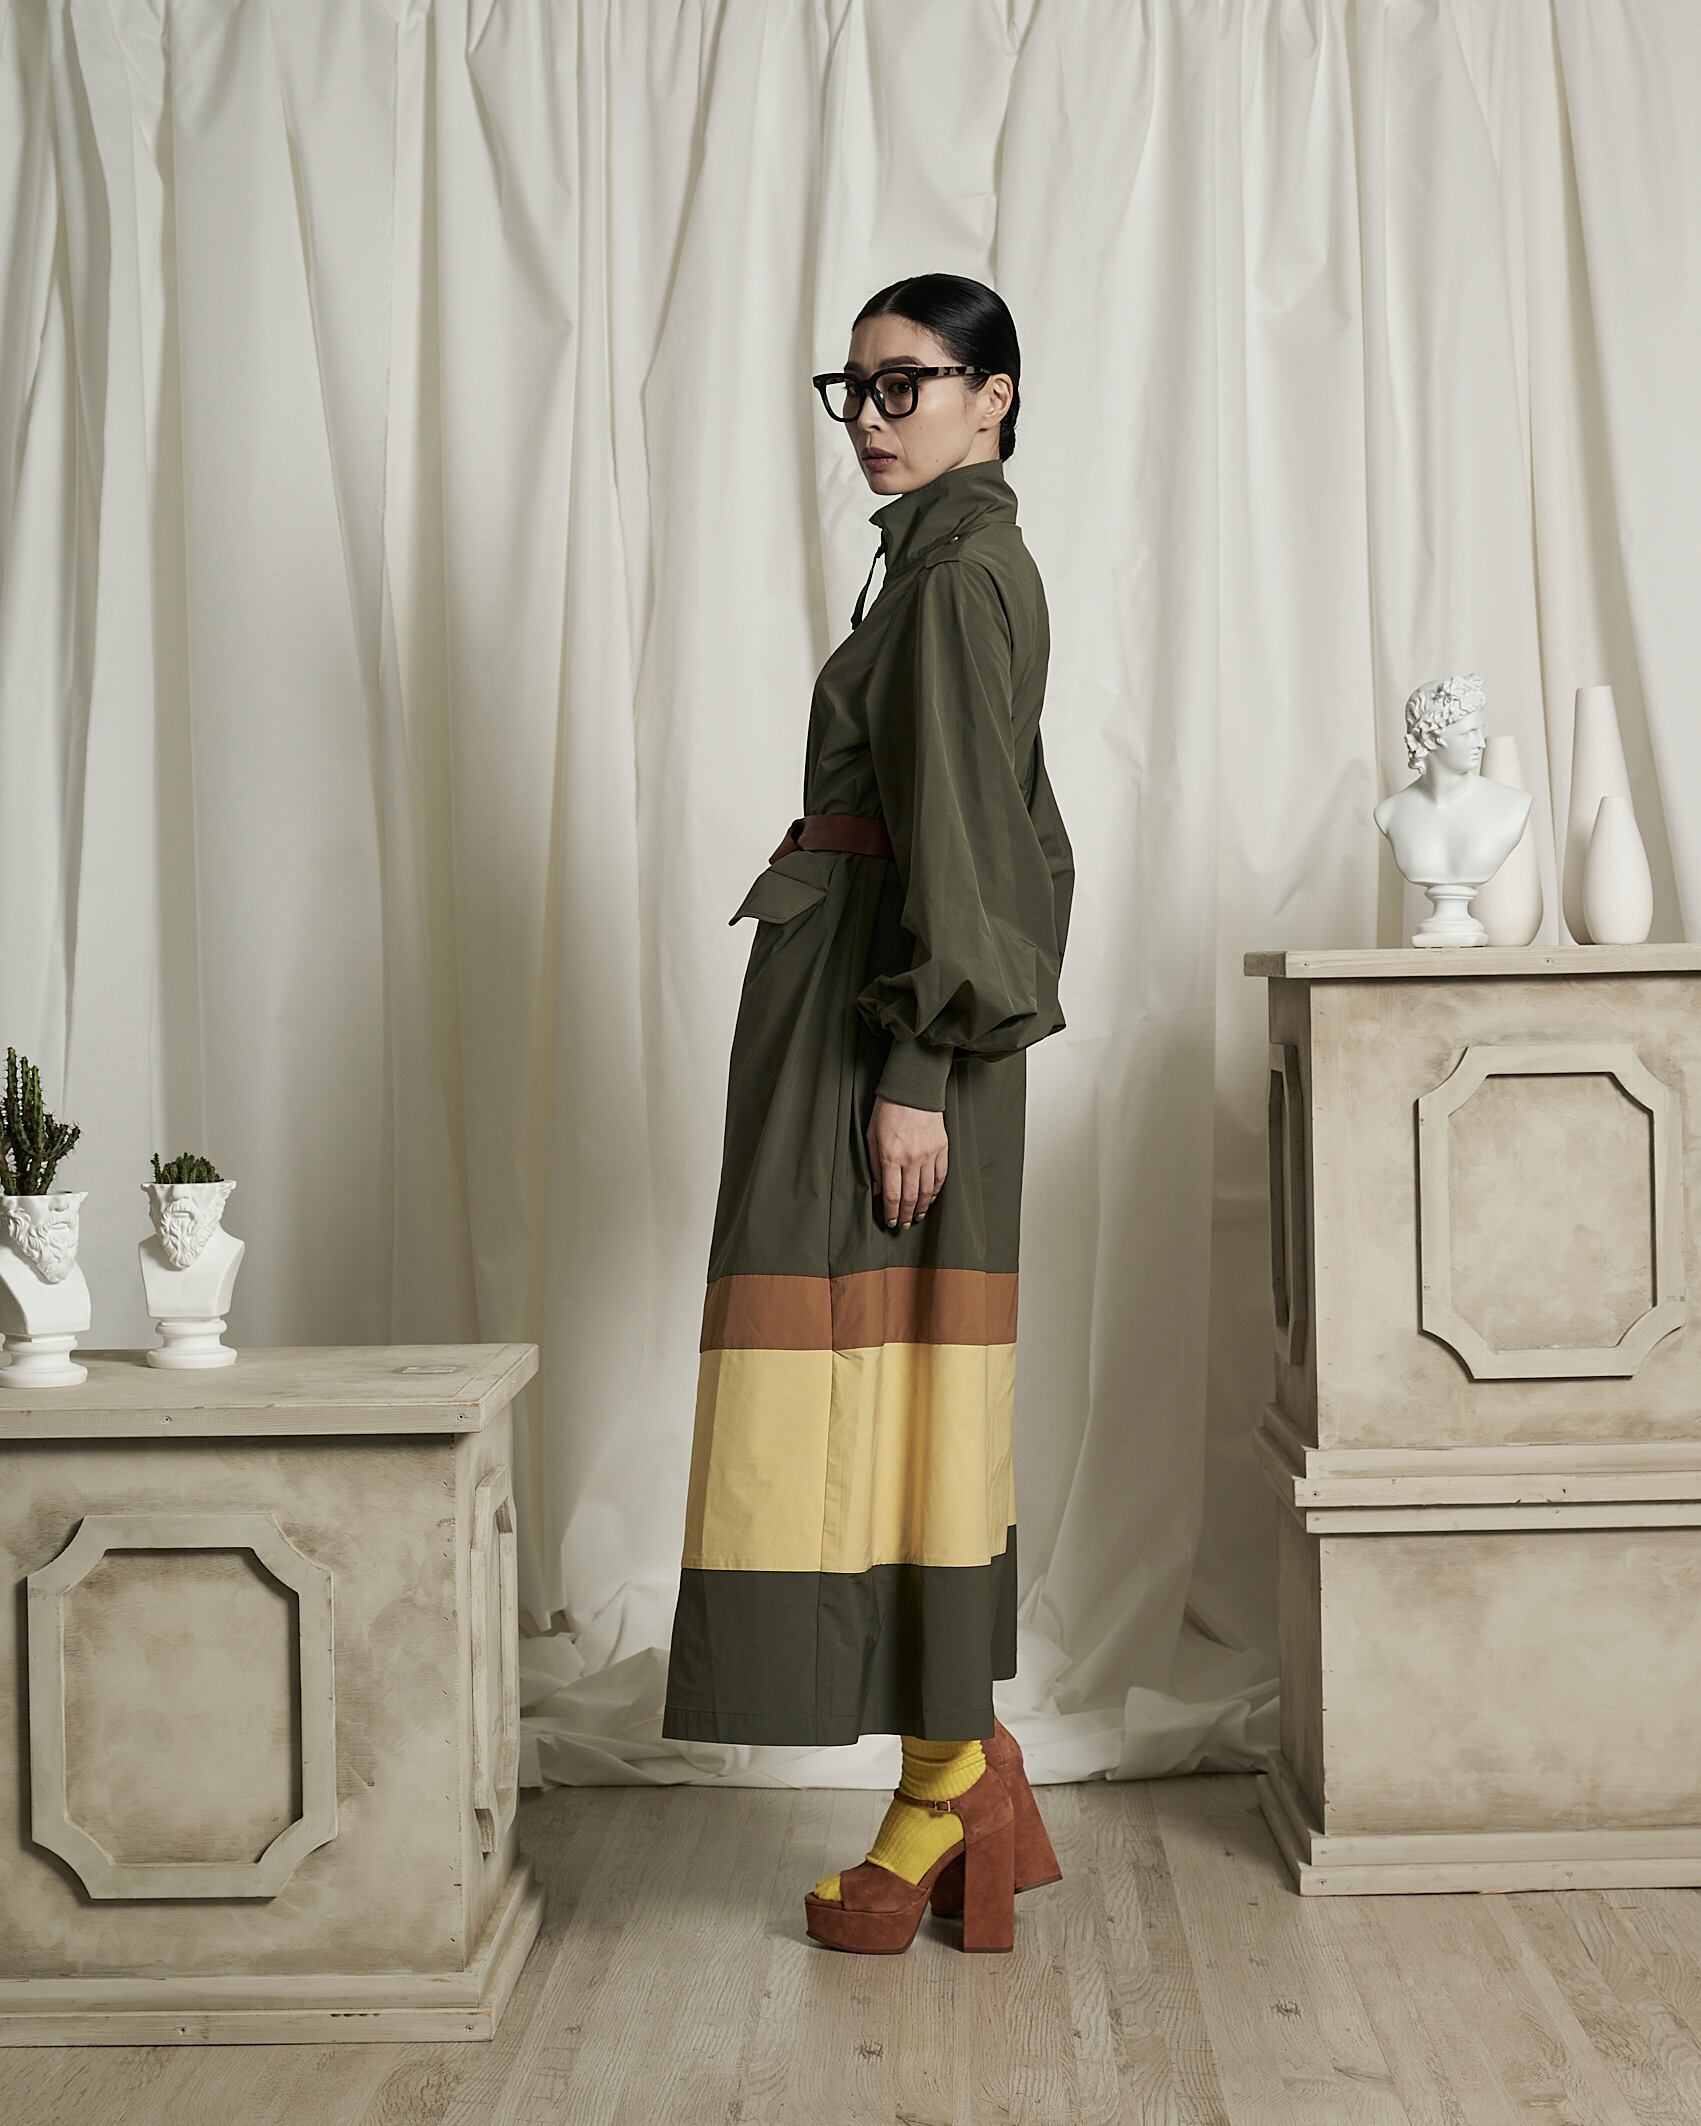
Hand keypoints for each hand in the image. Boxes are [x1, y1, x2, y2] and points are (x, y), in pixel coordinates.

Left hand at [868, 1094, 947, 1230]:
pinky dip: (936, 1191)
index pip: (892, 1195)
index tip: (890, 1222)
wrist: (912, 1090)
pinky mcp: (942, 1148)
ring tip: (918, 1217)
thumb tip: (877, 1190)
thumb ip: (874, 1166)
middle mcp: (911, 1159)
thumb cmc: (887, 1111)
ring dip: (922, 1208)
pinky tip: (931, 1198)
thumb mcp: (872, 1137)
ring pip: (927, 1190)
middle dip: (906, 1215)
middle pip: (911, 1197)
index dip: (891, 1212)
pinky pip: (941, 1176)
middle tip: (904, 1226)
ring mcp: (929, 1154)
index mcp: (891, 1157)